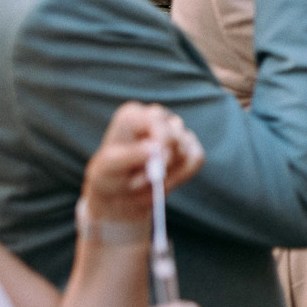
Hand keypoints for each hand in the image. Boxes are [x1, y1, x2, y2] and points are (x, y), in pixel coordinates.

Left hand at [81, 103, 202, 226]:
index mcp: (132, 115)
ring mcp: (175, 129)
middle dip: (164, 163)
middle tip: (146, 180)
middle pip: (175, 136)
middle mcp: (156, 117)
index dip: (161, 141)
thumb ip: (130, 156)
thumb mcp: (109, 167)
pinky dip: (183, 175)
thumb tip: (157, 148)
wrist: (120, 191)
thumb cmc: (111, 175)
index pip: (156, 119)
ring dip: (170, 173)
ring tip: (149, 181)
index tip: (158, 165)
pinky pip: (197, 158)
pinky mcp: (189, 144)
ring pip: (186, 149)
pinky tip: (166, 180)